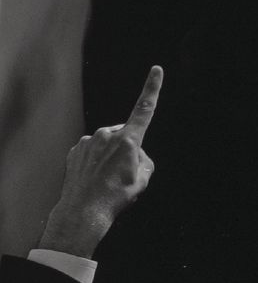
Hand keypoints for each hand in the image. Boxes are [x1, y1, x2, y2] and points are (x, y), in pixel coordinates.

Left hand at [39, 66, 160, 258]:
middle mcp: (107, 135)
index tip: (156, 69)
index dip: (152, 88)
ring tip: (106, 180)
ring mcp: (89, 141)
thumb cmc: (116, 197)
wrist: (83, 213)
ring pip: (108, 144)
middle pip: (126, 136)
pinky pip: (93, 151)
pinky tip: (94, 178)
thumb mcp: (143, 180)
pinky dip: (95, 161)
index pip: (144, 109)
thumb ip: (144, 160)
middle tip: (122, 174)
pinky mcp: (77, 149)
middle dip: (128, 149)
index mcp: (128, 140)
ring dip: (110, 156)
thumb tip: (135, 154)